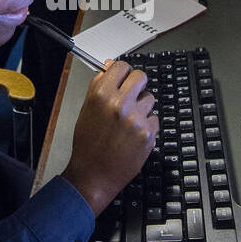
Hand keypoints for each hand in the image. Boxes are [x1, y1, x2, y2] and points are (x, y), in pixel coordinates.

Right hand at [62, 59, 157, 216]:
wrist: (94, 175)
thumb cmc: (88, 145)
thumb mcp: (86, 110)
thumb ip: (98, 87)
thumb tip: (109, 67)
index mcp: (101, 95)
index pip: (121, 66)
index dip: (123, 71)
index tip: (123, 77)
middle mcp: (119, 104)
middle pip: (141, 77)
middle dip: (136, 84)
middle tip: (130, 95)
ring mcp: (136, 119)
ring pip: (149, 99)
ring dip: (142, 107)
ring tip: (128, 121)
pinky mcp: (148, 133)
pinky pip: (154, 119)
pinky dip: (146, 125)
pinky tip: (133, 135)